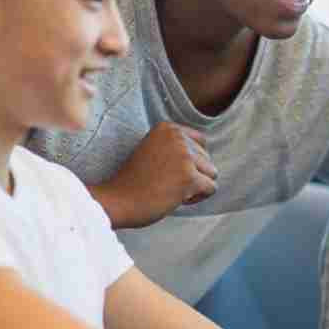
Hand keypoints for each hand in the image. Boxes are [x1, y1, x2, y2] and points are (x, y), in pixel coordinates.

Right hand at [91, 122, 217, 228]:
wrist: (117, 200)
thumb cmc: (134, 181)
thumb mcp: (154, 151)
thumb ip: (177, 147)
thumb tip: (207, 154)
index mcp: (168, 128)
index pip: (201, 142)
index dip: (190, 161)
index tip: (168, 170)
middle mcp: (177, 137)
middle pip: (207, 159)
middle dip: (193, 175)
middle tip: (166, 183)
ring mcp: (184, 156)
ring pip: (212, 173)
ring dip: (196, 186)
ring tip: (171, 190)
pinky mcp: (189, 177)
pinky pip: (211, 188)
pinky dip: (198, 197)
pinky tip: (177, 199)